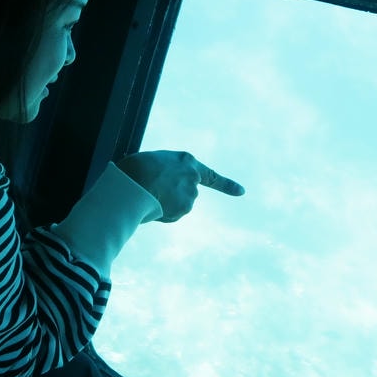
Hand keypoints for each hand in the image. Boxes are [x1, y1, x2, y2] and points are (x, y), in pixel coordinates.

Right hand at [114, 150, 244, 221]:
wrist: (134, 183)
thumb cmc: (135, 170)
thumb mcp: (152, 164)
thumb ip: (166, 174)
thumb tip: (162, 191)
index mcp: (187, 161)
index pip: (212, 176)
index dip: (227, 185)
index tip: (242, 192)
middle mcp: (194, 177)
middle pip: (186, 193)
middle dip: (173, 196)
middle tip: (152, 190)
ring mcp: (191, 194)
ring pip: (179, 205)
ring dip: (166, 204)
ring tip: (149, 196)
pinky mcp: (185, 208)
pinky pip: (172, 215)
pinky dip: (163, 214)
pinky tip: (152, 206)